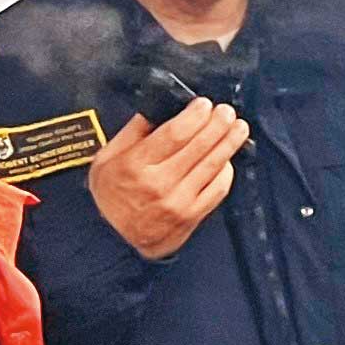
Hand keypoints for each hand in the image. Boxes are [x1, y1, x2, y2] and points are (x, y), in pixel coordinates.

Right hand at [84, 99, 247, 260]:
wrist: (112, 239)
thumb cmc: (110, 196)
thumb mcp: (106, 159)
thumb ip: (132, 133)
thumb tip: (156, 109)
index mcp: (135, 165)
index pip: (174, 134)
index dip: (195, 116)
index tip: (204, 104)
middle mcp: (159, 183)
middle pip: (198, 147)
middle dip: (217, 125)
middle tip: (227, 112)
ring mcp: (178, 201)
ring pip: (211, 166)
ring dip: (229, 144)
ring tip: (238, 129)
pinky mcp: (192, 215)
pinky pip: (217, 189)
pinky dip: (226, 172)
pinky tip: (228, 159)